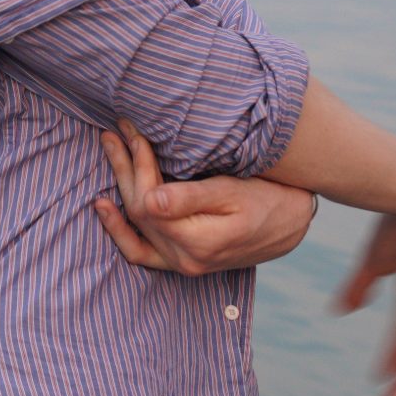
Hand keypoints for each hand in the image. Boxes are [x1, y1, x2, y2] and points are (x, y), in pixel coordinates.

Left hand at [90, 118, 318, 276]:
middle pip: (139, 211)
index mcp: (197, 242)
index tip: (134, 131)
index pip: (150, 201)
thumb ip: (191, 199)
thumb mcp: (233, 192)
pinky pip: (141, 252)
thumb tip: (150, 201)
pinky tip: (104, 208)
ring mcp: (181, 264)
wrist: (292, 224)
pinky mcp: (182, 260)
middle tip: (113, 133)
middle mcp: (184, 260)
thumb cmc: (268, 200)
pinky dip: (121, 231)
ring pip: (136, 226)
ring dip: (119, 187)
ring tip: (110, 150)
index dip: (139, 164)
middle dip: (125, 168)